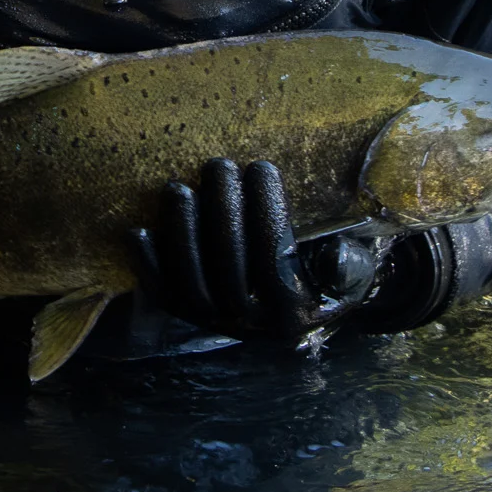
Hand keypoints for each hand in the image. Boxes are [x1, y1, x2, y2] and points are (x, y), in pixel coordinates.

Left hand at [127, 158, 379, 340]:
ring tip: (179, 187)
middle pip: (229, 267)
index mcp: (293, 315)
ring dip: (181, 232)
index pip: (276, 261)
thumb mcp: (352, 275)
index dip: (268, 212)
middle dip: (222, 210)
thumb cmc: (325, 279)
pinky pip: (161, 294)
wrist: (293, 314)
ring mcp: (213, 324)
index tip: (263, 167)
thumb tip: (332, 256)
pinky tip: (139, 231)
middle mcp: (250, 326)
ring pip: (190, 281)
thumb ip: (347, 265)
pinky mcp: (184, 317)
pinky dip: (147, 265)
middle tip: (219, 165)